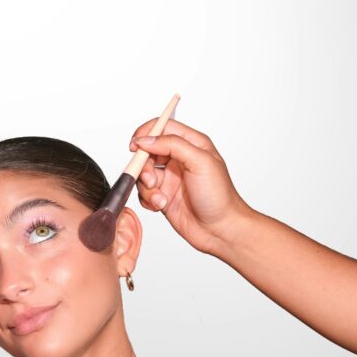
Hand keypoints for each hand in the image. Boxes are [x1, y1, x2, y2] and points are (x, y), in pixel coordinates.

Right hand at [129, 118, 254, 255]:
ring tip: (160, 199)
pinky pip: (143, 192)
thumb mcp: (200, 162)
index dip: (146, 133)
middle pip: (148, 151)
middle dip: (144, 166)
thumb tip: (146, 139)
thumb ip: (172, 145)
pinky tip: (161, 205)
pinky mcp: (162, 195)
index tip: (136, 146)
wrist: (220, 229)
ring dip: (147, 187)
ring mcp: (170, 178)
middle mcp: (179, 159)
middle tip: (151, 181)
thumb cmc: (219, 196)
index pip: (163, 127)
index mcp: (191, 144)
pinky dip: (148, 199)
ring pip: (143, 174)